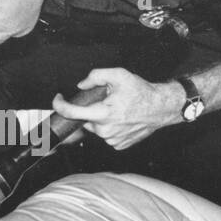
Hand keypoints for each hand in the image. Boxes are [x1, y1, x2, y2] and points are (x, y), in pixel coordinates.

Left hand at [51, 68, 184, 149]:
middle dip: (90, 109)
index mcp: (103, 113)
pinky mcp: (118, 145)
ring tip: (117, 109)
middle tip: (106, 100)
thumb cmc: (142, 92)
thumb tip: (81, 85)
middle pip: (85, 120)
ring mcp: (111, 140)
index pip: (71, 112)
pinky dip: (109, 127)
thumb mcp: (119, 75)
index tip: (59, 99)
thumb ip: (95, 76)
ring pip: (95, 128)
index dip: (60, 104)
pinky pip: (106, 135)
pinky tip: (121, 119)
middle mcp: (105, 130)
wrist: (161, 108)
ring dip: (100, 119)